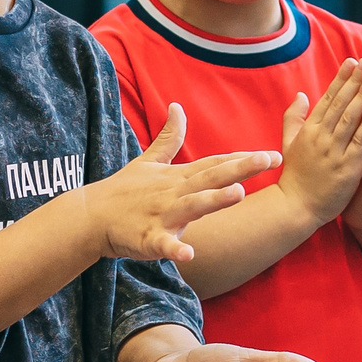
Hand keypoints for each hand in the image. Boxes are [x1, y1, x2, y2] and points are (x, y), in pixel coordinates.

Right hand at [80, 106, 279, 263]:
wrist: (90, 216)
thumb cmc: (123, 190)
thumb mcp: (148, 161)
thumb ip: (168, 137)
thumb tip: (177, 107)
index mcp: (178, 177)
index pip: (215, 164)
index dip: (242, 159)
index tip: (271, 153)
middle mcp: (174, 193)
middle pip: (211, 178)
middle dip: (241, 169)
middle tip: (269, 160)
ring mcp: (161, 215)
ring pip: (192, 206)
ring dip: (214, 200)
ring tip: (238, 193)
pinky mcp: (146, 238)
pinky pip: (162, 245)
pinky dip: (174, 249)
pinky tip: (188, 254)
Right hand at [276, 59, 361, 226]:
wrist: (297, 206)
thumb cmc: (296, 175)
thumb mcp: (289, 142)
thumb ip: (294, 117)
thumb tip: (301, 94)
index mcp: (309, 130)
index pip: (327, 99)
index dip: (341, 79)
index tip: (352, 61)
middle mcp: (320, 137)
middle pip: (340, 104)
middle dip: (354, 81)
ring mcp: (333, 152)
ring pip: (350, 118)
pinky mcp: (346, 167)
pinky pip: (358, 141)